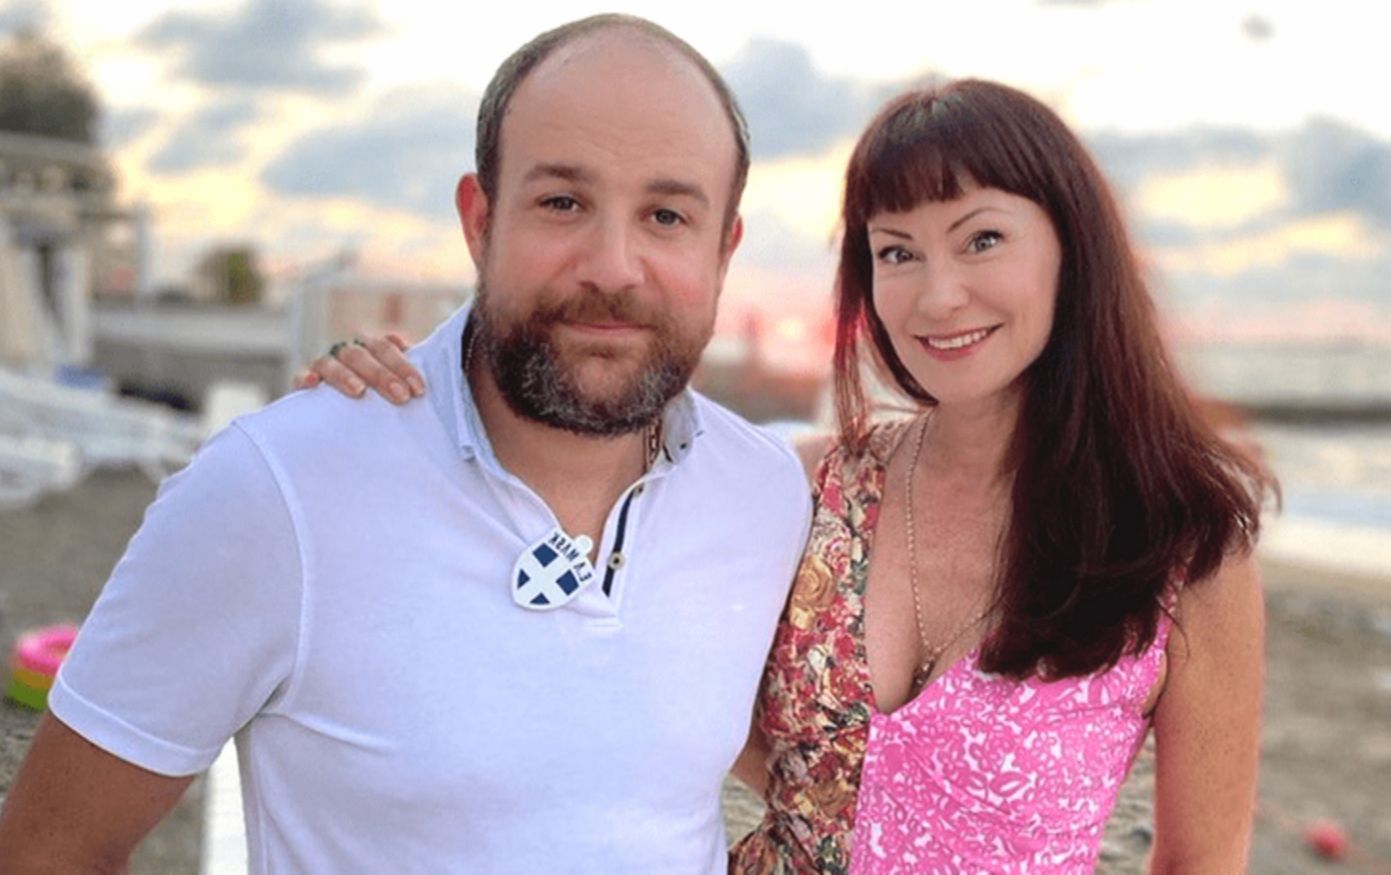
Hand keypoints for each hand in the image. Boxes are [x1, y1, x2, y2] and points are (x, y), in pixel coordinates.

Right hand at [293, 333, 425, 403]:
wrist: (341, 432)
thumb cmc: (381, 408)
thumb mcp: (398, 397)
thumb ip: (410, 386)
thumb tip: (428, 391)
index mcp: (371, 351)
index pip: (387, 347)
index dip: (403, 366)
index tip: (419, 390)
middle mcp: (347, 355)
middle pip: (361, 353)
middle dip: (382, 374)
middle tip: (400, 396)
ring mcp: (324, 367)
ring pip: (332, 361)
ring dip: (346, 374)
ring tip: (359, 391)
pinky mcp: (303, 385)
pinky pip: (301, 376)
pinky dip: (306, 376)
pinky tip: (314, 384)